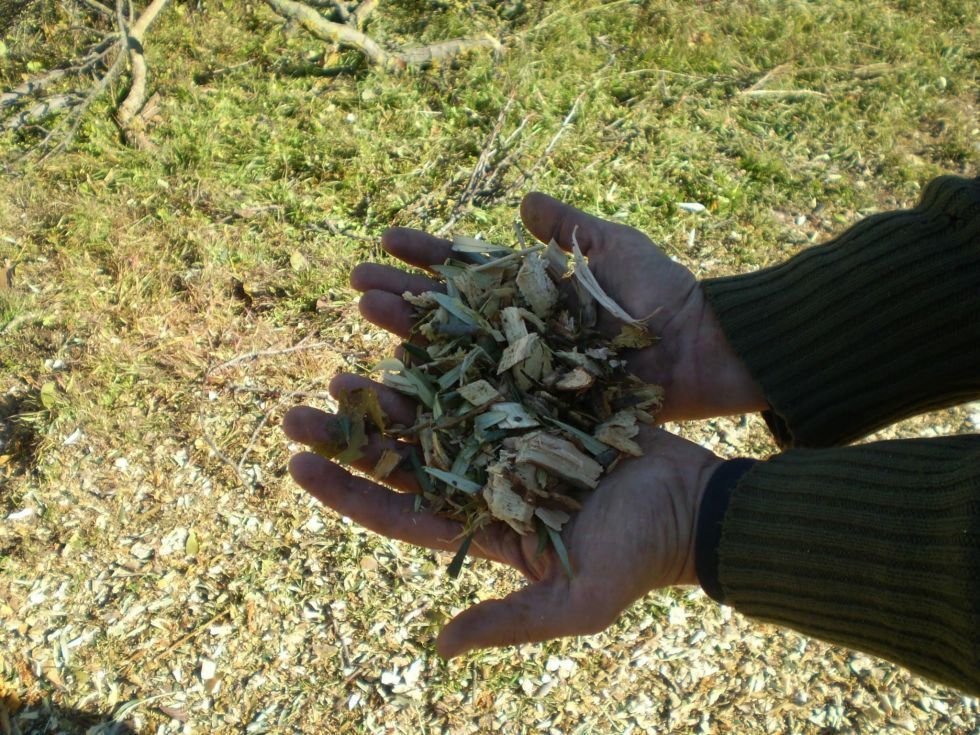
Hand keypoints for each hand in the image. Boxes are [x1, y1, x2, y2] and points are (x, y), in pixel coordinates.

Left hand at [284, 399, 721, 657]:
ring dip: (387, 394)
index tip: (297, 465)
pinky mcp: (534, 407)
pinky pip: (478, 381)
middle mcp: (483, 484)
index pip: (397, 512)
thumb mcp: (577, 602)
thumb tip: (438, 647)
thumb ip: (509, 619)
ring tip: (342, 368)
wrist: (693, 503)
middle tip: (295, 411)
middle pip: (402, 458)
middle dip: (350, 437)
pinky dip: (443, 363)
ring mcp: (505, 442)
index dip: (346, 492)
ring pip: (432, 415)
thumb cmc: (638, 558)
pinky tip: (410, 339)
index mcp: (481, 530)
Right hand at [350, 192, 765, 421]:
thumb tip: (524, 201)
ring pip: (455, 355)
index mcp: (530, 294)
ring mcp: (522, 373)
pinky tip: (403, 382)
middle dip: (403, 297)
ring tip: (366, 320)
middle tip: (356, 285)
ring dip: (409, 338)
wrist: (698, 352)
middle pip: (449, 314)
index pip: (468, 271)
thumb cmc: (661, 294)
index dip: (429, 256)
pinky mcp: (534, 408)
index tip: (388, 239)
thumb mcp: (614, 246)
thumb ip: (570, 227)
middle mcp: (516, 334)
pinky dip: (444, 394)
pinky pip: (483, 400)